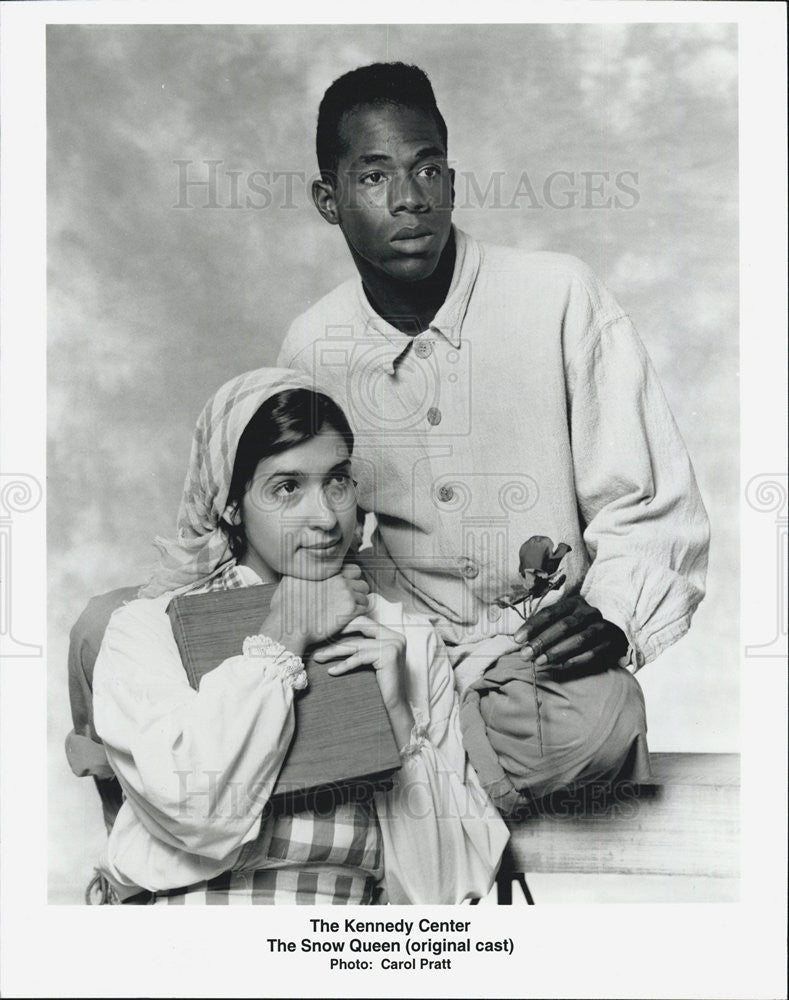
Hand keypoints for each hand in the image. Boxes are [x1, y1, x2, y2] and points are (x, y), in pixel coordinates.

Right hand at [261, 564, 369, 655]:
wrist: (290, 627)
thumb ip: (303, 573)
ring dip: (358, 600)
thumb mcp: (289, 581)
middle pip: (360, 579)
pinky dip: (359, 612)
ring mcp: (346, 593)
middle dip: (356, 588)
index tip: (343, 586)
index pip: (351, 568)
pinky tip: (349, 617)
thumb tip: (304, 572)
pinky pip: (364, 607)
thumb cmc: (286, 608)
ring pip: (364, 593)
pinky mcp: (350, 609)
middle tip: (347, 598)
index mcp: (326, 571)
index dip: (349, 577)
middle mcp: (338, 578)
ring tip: (348, 608)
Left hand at [312, 616, 414, 746]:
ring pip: (356, 644)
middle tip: (319, 637)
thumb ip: (363, 645)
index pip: (365, 622)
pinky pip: (359, 658)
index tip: (326, 629)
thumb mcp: (372, 659)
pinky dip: (343, 665)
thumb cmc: (382, 684)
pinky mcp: (388, 656)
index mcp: (392, 634)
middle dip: (338, 631)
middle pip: (361, 627)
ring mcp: (393, 645)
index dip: (345, 624)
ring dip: (334, 651)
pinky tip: (332, 671)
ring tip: (319, 657)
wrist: (395, 704)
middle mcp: (395, 636)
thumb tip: (336, 636)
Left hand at [514, 594, 627, 672]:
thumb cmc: (578, 628)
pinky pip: (592, 654)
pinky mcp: (610, 644)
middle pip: (563, 626)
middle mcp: (589, 612)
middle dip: (542, 641)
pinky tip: (560, 667)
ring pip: (578, 640)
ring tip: (539, 662)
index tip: (517, 639)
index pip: (550, 612)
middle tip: (526, 654)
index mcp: (574, 602)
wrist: (611, 634)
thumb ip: (543, 626)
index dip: (532, 626)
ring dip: (556, 652)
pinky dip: (575, 661)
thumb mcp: (562, 619)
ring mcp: (602, 627)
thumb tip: (519, 640)